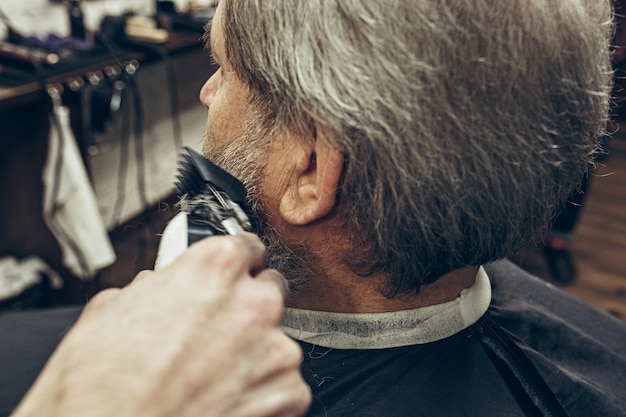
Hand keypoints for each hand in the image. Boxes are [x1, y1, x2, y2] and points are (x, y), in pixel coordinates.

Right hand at [12, 233, 310, 416]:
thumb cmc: (102, 387)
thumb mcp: (110, 310)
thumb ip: (152, 287)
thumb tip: (157, 286)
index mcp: (214, 267)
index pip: (246, 246)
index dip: (235, 264)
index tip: (232, 273)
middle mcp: (253, 302)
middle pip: (268, 290)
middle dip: (246, 307)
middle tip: (213, 332)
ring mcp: (276, 350)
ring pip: (276, 340)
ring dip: (253, 352)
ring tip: (211, 376)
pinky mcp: (288, 393)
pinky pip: (284, 382)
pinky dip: (263, 390)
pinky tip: (225, 398)